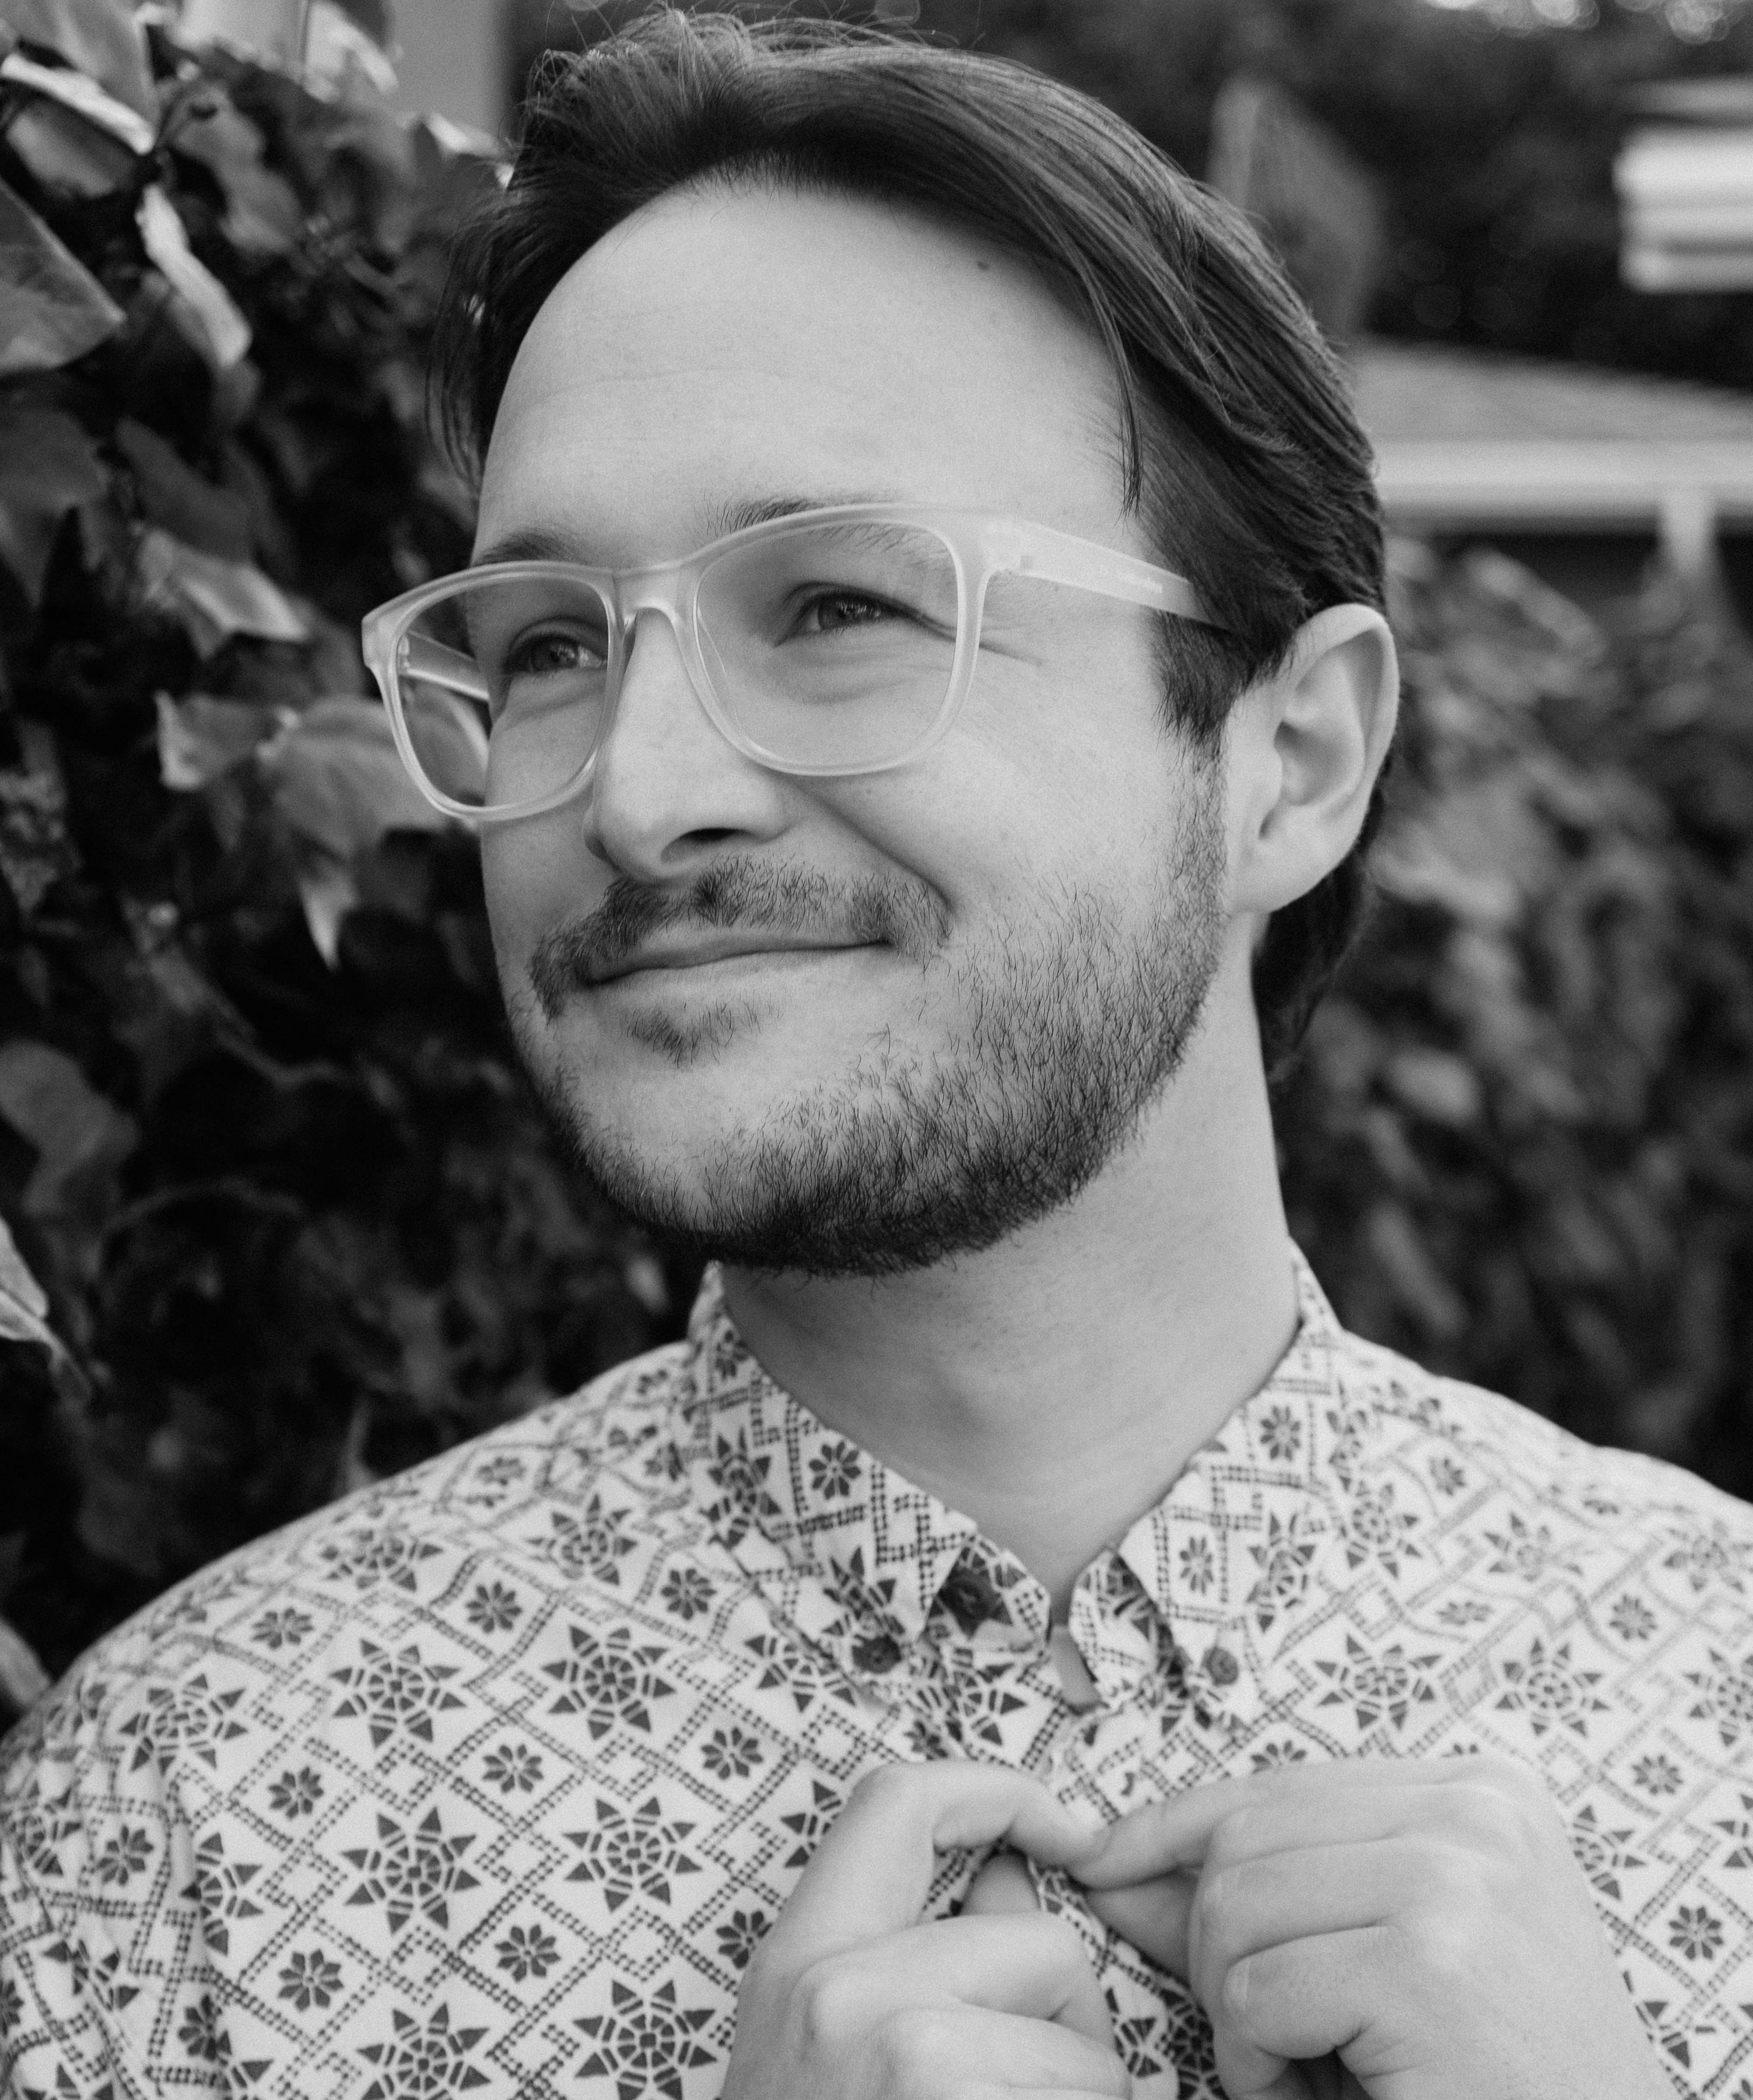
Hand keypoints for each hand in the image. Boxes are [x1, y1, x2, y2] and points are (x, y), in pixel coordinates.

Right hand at [722, 1759, 1130, 2099]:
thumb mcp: (843, 2043)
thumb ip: (933, 1953)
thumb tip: (1024, 1875)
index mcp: (802, 1958)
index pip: (900, 1798)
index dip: (1001, 1789)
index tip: (1068, 1831)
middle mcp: (840, 1993)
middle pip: (1043, 1946)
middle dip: (1069, 2024)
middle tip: (1005, 2099)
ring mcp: (904, 2059)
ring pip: (1087, 2047)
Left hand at [1072, 1755, 1670, 2099]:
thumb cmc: (1483, 2071)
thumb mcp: (1376, 1953)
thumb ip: (1256, 1895)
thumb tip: (1107, 1860)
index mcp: (1479, 1791)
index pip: (1276, 1784)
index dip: (1173, 1826)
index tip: (1104, 1861)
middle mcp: (1474, 1814)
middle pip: (1244, 1838)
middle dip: (1214, 1944)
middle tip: (1269, 2033)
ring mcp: (1455, 1880)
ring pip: (1235, 1908)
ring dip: (1238, 2011)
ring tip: (1305, 2063)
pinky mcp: (1427, 1965)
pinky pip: (1260, 1991)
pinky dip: (1258, 2061)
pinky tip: (1321, 2090)